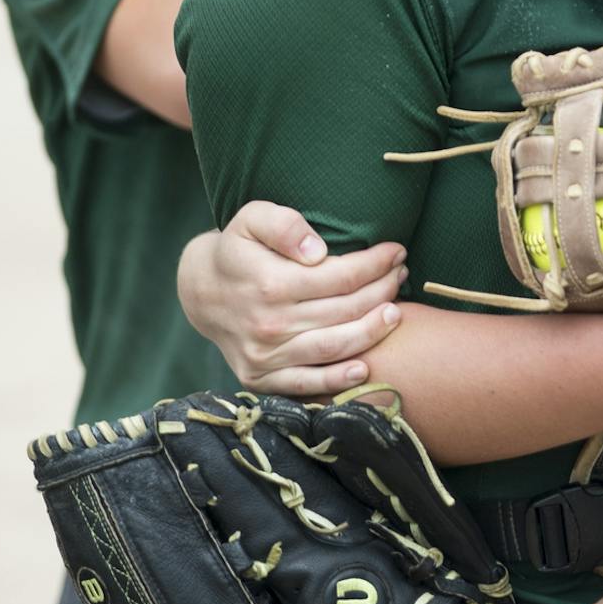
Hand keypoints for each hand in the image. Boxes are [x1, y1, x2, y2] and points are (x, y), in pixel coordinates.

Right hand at [177, 201, 407, 395]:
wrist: (201, 291)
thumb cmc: (237, 249)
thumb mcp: (251, 218)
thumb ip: (283, 224)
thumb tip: (317, 250)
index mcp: (270, 283)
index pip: (341, 276)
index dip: (376, 263)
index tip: (396, 251)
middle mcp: (268, 323)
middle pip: (345, 310)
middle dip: (382, 291)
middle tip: (401, 276)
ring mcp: (264, 355)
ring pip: (334, 347)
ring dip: (373, 331)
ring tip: (396, 313)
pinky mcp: (260, 377)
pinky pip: (306, 384)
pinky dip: (338, 380)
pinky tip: (365, 368)